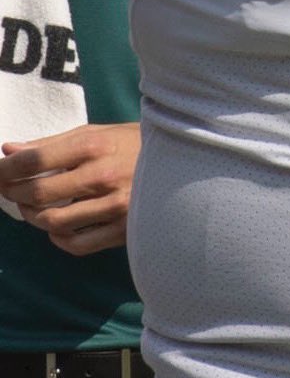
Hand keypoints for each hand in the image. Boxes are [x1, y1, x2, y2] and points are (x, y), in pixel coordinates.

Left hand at [0, 122, 139, 254]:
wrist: (185, 162)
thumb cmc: (134, 143)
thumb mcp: (96, 133)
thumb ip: (52, 143)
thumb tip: (9, 149)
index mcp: (96, 145)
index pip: (36, 160)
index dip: (6, 168)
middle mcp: (104, 176)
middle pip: (39, 192)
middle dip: (13, 192)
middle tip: (8, 189)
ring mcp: (115, 206)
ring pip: (53, 222)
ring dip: (33, 216)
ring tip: (32, 206)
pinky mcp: (124, 230)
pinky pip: (76, 245)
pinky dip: (58, 238)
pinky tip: (58, 227)